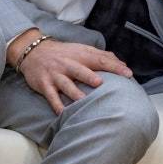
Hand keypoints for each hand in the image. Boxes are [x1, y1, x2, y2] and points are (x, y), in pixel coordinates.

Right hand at [14, 34, 132, 113]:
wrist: (34, 52)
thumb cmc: (64, 53)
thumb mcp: (82, 50)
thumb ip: (101, 56)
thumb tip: (122, 64)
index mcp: (81, 55)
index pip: (100, 59)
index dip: (114, 66)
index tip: (128, 74)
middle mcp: (68, 64)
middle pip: (81, 70)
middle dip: (90, 77)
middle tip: (102, 84)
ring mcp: (56, 75)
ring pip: (66, 84)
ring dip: (74, 92)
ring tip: (83, 101)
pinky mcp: (45, 85)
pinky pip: (51, 96)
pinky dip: (56, 104)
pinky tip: (63, 113)